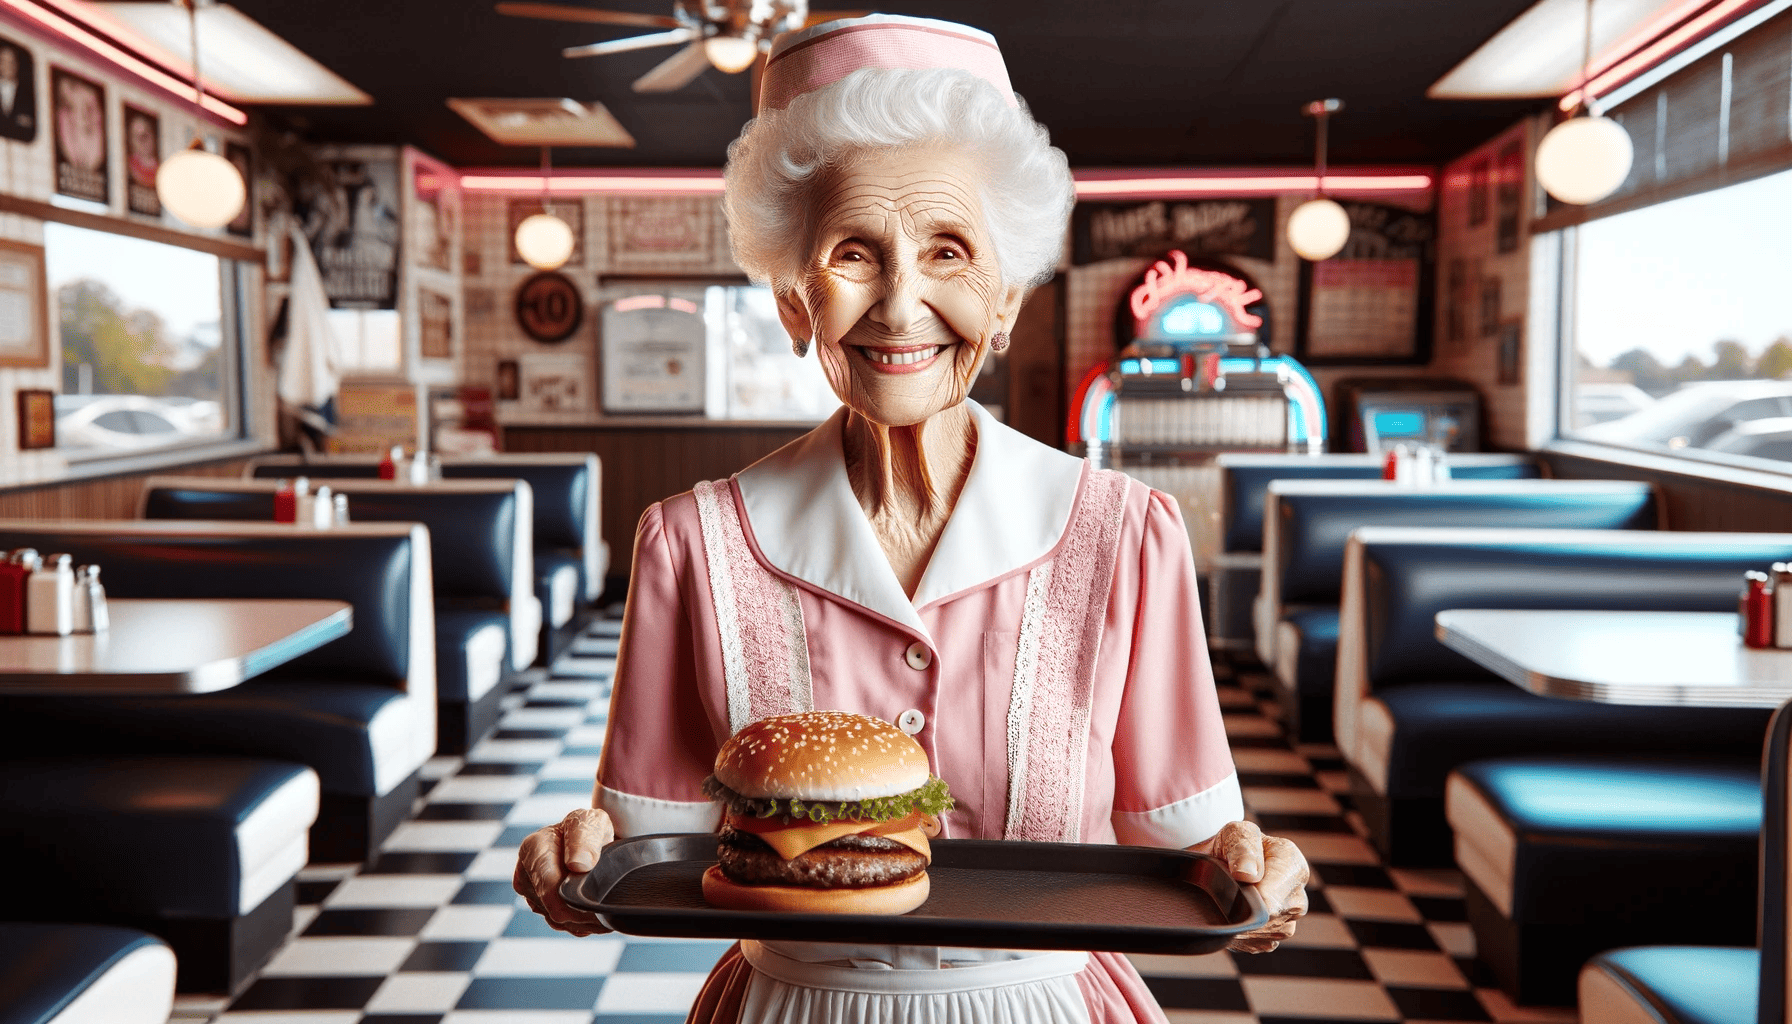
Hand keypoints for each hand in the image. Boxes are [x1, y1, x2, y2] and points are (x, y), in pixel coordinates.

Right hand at [513, 807, 613, 935]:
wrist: (591, 840)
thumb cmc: (588, 828)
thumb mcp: (591, 822)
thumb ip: (584, 838)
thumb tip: (578, 865)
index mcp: (533, 849)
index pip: (548, 887)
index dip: (572, 902)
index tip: (595, 905)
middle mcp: (526, 874)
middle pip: (554, 908)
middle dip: (583, 912)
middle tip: (609, 907)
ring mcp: (532, 894)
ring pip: (560, 921)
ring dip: (585, 920)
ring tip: (605, 908)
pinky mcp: (543, 908)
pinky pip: (564, 925)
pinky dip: (583, 923)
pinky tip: (596, 915)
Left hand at [1199, 820, 1309, 952]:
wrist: (1222, 863)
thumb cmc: (1234, 844)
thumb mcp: (1235, 834)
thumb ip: (1243, 849)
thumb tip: (1247, 874)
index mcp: (1293, 866)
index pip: (1273, 898)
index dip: (1247, 897)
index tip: (1231, 882)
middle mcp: (1296, 896)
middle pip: (1269, 920)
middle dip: (1241, 909)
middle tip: (1224, 891)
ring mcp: (1287, 921)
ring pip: (1262, 934)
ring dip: (1239, 922)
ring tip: (1228, 900)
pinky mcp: (1273, 938)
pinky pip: (1255, 944)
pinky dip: (1238, 933)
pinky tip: (1232, 915)